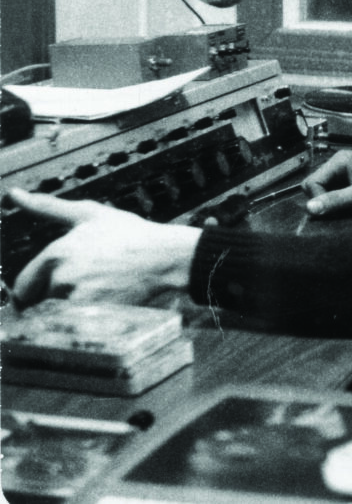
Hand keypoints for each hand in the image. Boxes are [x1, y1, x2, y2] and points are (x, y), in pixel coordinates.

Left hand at [8, 188, 200, 307]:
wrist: (167, 257)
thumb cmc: (132, 235)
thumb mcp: (90, 214)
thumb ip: (47, 207)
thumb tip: (15, 195)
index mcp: (57, 254)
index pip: (23, 286)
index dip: (37, 287)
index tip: (54, 286)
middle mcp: (63, 279)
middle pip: (38, 303)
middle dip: (53, 297)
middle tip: (82, 287)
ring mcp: (79, 300)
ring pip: (60, 314)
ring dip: (73, 307)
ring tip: (100, 291)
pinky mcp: (96, 317)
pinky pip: (78, 325)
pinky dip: (89, 319)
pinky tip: (108, 303)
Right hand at [302, 150, 351, 216]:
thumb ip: (335, 202)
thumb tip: (309, 209)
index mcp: (339, 161)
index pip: (311, 183)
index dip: (318, 199)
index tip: (333, 209)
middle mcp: (339, 164)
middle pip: (315, 187)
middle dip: (325, 201)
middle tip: (343, 208)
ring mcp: (345, 173)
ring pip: (325, 192)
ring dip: (333, 203)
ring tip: (350, 207)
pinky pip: (335, 195)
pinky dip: (340, 204)